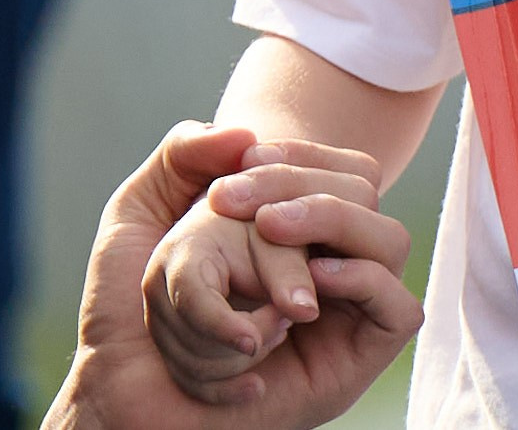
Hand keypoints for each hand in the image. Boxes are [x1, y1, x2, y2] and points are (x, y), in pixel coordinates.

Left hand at [50, 125, 419, 429]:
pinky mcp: (355, 360)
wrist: (119, 387)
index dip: (295, 154)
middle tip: (234, 204)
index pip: (335, 163)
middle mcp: (323, 262)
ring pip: (390, 239)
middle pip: (367, 190)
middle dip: (302, 182)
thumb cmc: (127, 307)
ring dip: (333, 220)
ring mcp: (344, 311)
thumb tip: (244, 131)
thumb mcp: (141, 211)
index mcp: (288, 226)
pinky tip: (306, 281)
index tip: (239, 165)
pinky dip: (361, 280)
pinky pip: (398, 308)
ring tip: (270, 231)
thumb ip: (183, 152)